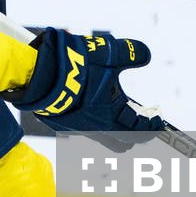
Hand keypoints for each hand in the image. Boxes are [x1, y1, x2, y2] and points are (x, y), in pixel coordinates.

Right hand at [6, 28, 163, 133]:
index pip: (139, 131)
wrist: (36, 72)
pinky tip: (90, 102)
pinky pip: (83, 127)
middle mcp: (95, 128)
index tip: (159, 120)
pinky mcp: (59, 123)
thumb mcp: (109, 53)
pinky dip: (93, 119)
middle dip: (134, 135)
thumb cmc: (74, 65)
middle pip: (122, 144)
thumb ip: (131, 53)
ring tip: (116, 107)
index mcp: (110, 117)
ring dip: (113, 126)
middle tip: (141, 120)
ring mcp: (76, 128)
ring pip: (102, 136)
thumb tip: (146, 55)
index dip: (152, 127)